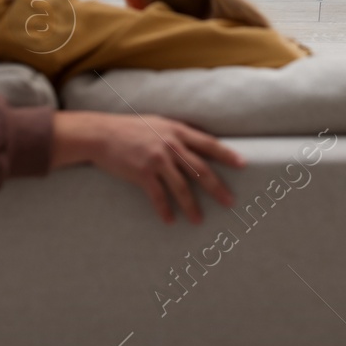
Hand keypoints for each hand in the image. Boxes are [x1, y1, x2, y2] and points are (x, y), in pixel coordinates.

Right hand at [51, 111, 243, 224]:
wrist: (102, 134)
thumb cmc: (130, 128)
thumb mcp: (158, 123)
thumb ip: (177, 133)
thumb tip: (195, 144)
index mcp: (177, 130)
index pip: (209, 144)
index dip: (227, 155)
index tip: (243, 165)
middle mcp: (171, 144)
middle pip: (201, 169)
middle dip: (217, 188)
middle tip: (230, 202)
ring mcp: (157, 159)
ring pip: (182, 187)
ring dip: (192, 206)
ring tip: (199, 221)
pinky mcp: (142, 173)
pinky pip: (158, 196)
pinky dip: (165, 210)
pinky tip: (170, 221)